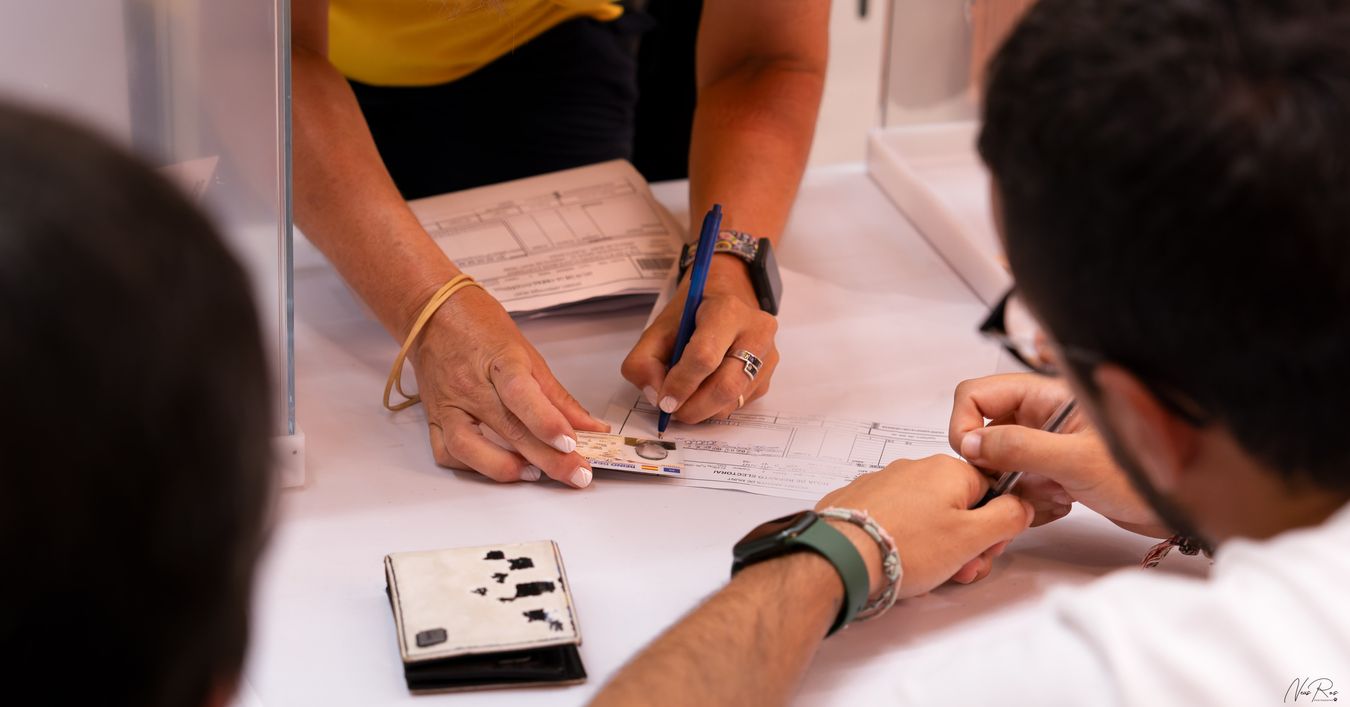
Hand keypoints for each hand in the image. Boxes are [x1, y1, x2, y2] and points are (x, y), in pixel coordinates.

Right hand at [409, 285, 609, 486]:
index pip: (521, 394)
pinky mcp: (433, 418)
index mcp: (499, 360)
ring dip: (504, 468)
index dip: (546, 422)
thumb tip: (591, 426)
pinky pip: (447, 453)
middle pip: (508, 429)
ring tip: (536, 475)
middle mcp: (469, 385)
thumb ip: (557, 396)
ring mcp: (448, 404)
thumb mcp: (528, 353)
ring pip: (467, 448)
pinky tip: (500, 468)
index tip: (571, 443)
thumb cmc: (480, 327)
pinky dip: (474, 467)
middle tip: (577, 476)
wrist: (431, 314)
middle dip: (548, 460)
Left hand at [622, 255, 778, 422]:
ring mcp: (767, 356)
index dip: (681, 384)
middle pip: (726, 386)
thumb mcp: (658, 329)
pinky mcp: (768, 377)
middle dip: (693, 407)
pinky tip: (704, 391)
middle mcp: (756, 332)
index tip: (663, 400)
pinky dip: (715, 407)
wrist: (726, 300)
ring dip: (703, 410)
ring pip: (733, 401)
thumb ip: (644, 361)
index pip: (705, 356)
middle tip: (672, 410)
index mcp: (727, 311)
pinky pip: (740, 404)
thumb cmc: (692, 316)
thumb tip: (656, 396)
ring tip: (685, 399)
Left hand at [816, 455, 1034, 598]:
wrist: (842, 556)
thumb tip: (1021, 506)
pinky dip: (905, 538)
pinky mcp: (862, 500)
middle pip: (959, 505)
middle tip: (957, 569)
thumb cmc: (905, 546)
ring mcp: (885, 483)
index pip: (992, 491)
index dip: (995, 528)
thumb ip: (1007, 518)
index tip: (986, 552)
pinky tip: (898, 559)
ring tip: (926, 572)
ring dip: (937, 545)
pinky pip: (897, 518)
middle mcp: (916, 468)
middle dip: (966, 542)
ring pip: (928, 515)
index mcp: (948, 470)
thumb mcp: (972, 537)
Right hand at [949, 373, 1167, 534]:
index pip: (979, 393)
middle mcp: (1042, 415)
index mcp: (1046, 395)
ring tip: (1047, 499)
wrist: (1181, 507)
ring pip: (999, 462)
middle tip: (1008, 486)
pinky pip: (1018, 484)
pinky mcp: (1053, 471)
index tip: (973, 456)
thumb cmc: (1143, 474)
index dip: (965, 422)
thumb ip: (1018, 447)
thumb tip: (971, 443)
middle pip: (985, 429)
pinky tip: (1058, 507)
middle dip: (989, 463)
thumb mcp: (1075, 460)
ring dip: (1011, 487)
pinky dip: (1027, 501)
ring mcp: (1046, 444)